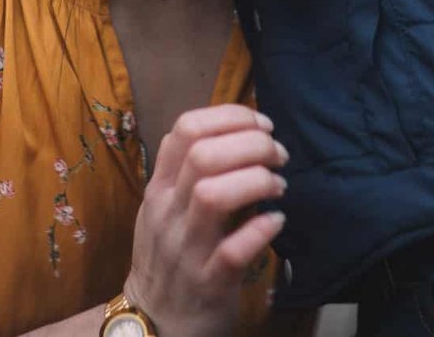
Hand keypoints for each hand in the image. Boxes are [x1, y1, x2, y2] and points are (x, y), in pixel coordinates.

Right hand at [123, 105, 288, 336]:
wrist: (155, 322)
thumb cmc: (169, 257)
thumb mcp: (166, 209)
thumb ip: (189, 172)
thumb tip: (240, 133)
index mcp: (159, 188)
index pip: (186, 129)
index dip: (231, 117)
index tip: (262, 125)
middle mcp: (167, 213)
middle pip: (203, 155)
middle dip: (251, 144)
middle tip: (278, 154)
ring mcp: (185, 249)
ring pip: (213, 195)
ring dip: (256, 181)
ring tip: (278, 186)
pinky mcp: (207, 284)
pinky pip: (233, 251)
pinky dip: (261, 230)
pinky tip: (277, 222)